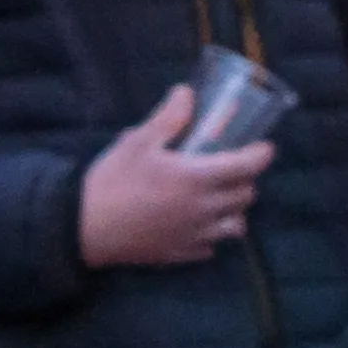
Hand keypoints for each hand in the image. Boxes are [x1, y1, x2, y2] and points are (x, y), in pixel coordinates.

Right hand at [79, 84, 274, 270]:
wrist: (83, 227)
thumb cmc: (112, 180)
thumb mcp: (138, 142)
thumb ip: (169, 118)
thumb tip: (187, 93)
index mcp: (199, 178)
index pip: (249, 166)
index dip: (262, 154)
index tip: (263, 147)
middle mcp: (205, 209)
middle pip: (246, 195)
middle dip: (246, 180)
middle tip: (232, 168)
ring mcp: (196, 235)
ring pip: (236, 225)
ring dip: (234, 210)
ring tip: (218, 198)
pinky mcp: (182, 254)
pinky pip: (211, 246)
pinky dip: (211, 234)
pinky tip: (196, 224)